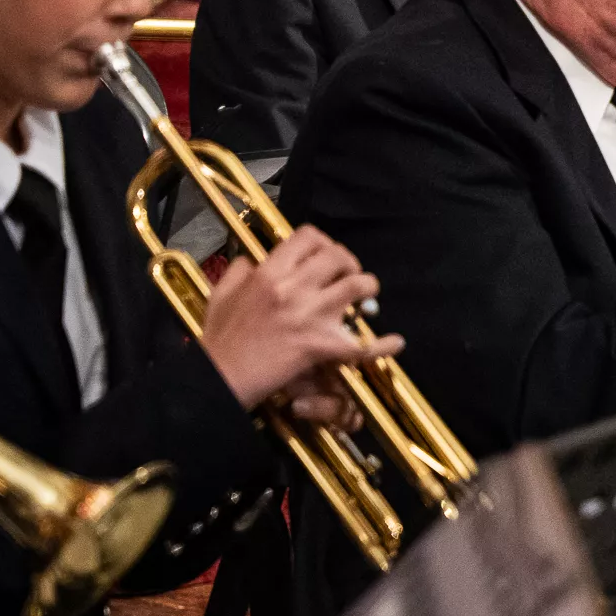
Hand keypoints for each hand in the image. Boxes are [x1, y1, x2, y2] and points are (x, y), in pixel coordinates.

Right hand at [196, 227, 402, 409]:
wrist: (220, 378)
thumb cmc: (220, 341)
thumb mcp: (221, 296)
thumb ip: (238, 272)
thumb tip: (252, 260)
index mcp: (268, 273)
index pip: (308, 237)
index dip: (324, 243)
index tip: (325, 256)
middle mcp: (292, 288)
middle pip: (338, 256)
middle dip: (350, 263)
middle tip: (349, 276)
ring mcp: (309, 315)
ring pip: (358, 286)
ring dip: (368, 289)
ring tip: (366, 298)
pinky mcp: (320, 345)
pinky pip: (362, 343)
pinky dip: (382, 345)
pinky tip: (394, 342)